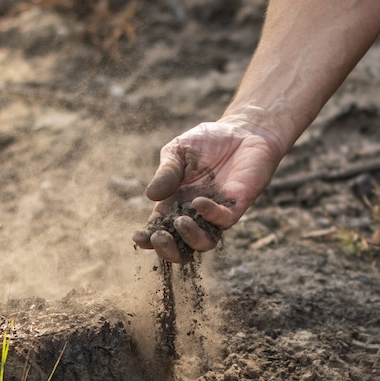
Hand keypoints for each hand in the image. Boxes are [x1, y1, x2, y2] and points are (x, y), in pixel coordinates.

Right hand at [133, 118, 285, 262]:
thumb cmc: (206, 142)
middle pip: (180, 247)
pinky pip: (224, 220)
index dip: (148, 239)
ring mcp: (216, 214)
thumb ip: (166, 173)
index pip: (158, 230)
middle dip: (167, 250)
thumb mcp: (178, 152)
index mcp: (174, 203)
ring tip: (181, 222)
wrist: (241, 131)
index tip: (139, 237)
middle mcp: (194, 214)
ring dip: (190, 238)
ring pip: (204, 243)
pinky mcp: (236, 207)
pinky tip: (199, 201)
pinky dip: (210, 214)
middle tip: (159, 237)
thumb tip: (150, 195)